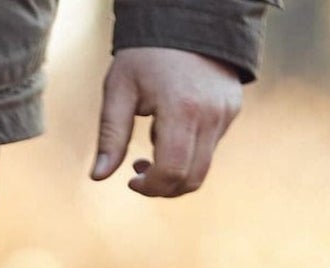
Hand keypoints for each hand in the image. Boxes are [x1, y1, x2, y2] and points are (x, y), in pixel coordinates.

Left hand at [92, 47, 242, 198]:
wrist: (187, 18)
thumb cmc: (146, 54)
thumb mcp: (119, 89)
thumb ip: (110, 136)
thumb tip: (98, 177)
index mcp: (180, 109)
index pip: (170, 171)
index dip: (150, 187)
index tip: (132, 181)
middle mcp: (209, 115)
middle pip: (191, 179)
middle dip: (163, 188)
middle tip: (139, 174)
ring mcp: (225, 113)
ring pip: (203, 168)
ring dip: (176, 173)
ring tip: (154, 151)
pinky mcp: (231, 110)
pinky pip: (211, 148)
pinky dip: (189, 152)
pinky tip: (173, 129)